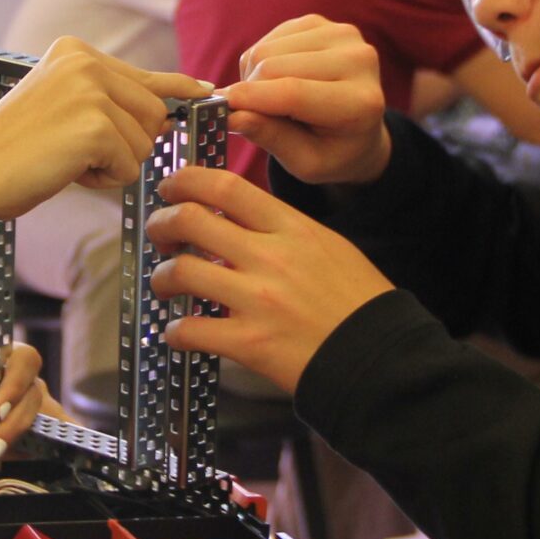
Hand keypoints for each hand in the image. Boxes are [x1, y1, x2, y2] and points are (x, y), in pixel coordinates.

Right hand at [0, 38, 212, 248]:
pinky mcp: (94, 126)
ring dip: (114, 163)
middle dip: (128, 144)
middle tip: (79, 153)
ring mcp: (90, 91)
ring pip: (144, 141)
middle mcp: (85, 62)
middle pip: (152, 113)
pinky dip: (103, 180)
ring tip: (66, 159)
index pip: (144, 75)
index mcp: (74, 51)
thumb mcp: (63, 109)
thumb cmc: (13, 152)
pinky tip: (66, 171)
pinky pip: (129, 166)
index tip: (205, 90)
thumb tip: (171, 115)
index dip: (177, 90)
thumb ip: (112, 103)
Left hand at [0, 341, 51, 480]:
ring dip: (21, 436)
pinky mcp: (31, 442)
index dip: (16, 379)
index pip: (21, 357)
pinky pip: (57, 438)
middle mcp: (12, 385)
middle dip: (16, 416)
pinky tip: (51, 454)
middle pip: (35, 390)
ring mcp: (24, 413)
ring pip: (45, 416)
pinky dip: (61, 443)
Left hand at [145, 165, 395, 394]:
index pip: (225, 186)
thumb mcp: (328, 246)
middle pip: (190, 219)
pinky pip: (189, 330)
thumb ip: (282, 230)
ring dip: (161, 277)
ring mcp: (257, 301)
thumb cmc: (358, 302)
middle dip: (162, 223)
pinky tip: (180, 332)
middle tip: (160, 234)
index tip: (172, 188)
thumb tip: (237, 220)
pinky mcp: (249, 344)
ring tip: (166, 285)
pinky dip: (175, 331)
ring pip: (180, 272)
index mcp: (292, 228)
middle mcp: (270, 257)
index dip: (186, 180)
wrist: (379, 358)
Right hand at [220, 16, 392, 186]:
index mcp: (362, 103)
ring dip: (253, 76)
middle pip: (276, 66)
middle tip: (248, 114)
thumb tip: (232, 116)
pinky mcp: (323, 23)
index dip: (251, 98)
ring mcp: (343, 35)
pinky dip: (261, 60)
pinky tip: (275, 79)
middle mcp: (360, 60)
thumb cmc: (330, 150)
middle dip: (249, 91)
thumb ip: (271, 137)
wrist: (356, 127)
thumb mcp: (306, 162)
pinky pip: (271, 36)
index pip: (295, 93)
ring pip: (268, 49)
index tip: (221, 107)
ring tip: (268, 100)